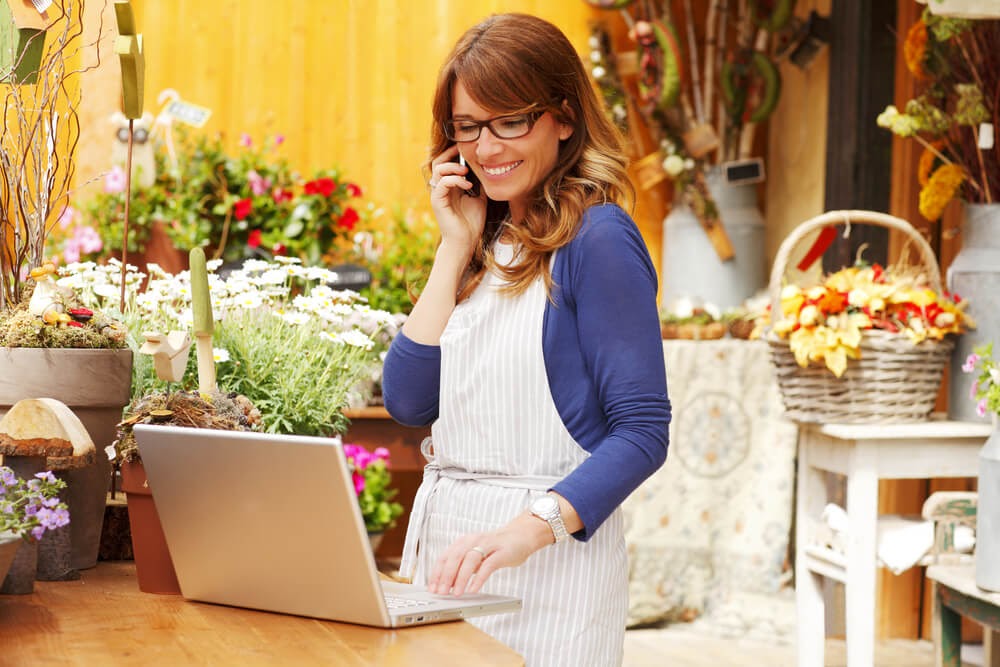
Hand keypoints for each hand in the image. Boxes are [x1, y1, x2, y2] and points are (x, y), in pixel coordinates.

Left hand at [426, 512, 552, 596]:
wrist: (521, 535)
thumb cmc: (497, 547)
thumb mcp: (476, 556)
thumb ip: (463, 566)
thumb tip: (447, 584)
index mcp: (464, 542)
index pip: (445, 556)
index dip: (437, 572)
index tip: (432, 588)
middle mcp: (473, 541)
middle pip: (455, 557)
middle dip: (446, 576)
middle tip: (441, 592)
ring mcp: (487, 545)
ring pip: (470, 560)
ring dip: (461, 578)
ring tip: (456, 593)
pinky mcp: (501, 552)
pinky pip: (488, 565)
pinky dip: (479, 578)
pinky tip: (473, 589)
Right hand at [428, 145, 485, 255]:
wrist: (466, 241)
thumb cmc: (472, 222)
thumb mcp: (479, 197)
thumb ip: (479, 183)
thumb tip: (487, 169)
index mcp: (450, 186)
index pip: (446, 162)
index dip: (454, 153)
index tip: (468, 148)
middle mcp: (441, 188)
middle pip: (438, 161)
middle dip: (450, 154)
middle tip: (464, 153)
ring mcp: (438, 194)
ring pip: (438, 169)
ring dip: (453, 167)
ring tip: (466, 171)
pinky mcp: (438, 201)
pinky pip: (442, 183)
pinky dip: (455, 180)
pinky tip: (467, 185)